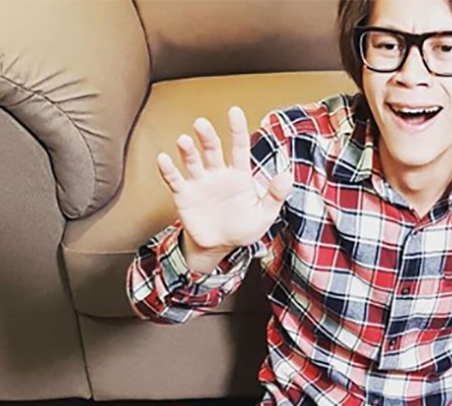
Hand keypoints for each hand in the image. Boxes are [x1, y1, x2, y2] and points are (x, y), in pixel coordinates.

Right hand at [156, 106, 292, 253]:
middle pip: (212, 149)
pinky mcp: (184, 195)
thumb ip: (275, 196)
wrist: (219, 248)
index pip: (239, 147)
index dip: (237, 129)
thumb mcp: (263, 215)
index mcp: (239, 175)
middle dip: (206, 136)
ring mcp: (200, 183)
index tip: (234, 111)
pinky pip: (175, 180)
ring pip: (192, 161)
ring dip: (187, 150)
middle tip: (201, 124)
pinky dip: (168, 170)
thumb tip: (287, 175)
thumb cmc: (242, 229)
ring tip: (183, 141)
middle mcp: (217, 174)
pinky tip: (163, 159)